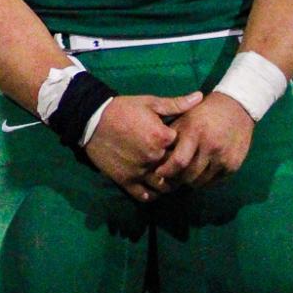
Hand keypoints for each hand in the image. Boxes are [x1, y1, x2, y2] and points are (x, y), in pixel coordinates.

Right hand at [83, 92, 202, 200]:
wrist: (92, 119)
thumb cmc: (123, 109)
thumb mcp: (150, 103)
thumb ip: (176, 104)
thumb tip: (200, 97)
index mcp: (162, 138)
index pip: (184, 148)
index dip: (185, 147)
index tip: (182, 145)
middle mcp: (154, 158)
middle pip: (175, 169)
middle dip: (178, 167)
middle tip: (178, 165)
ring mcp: (140, 171)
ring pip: (163, 186)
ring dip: (168, 184)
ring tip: (167, 178)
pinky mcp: (126, 181)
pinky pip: (145, 195)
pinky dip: (152, 195)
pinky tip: (153, 189)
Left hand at [149, 91, 253, 192]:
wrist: (236, 107)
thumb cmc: (203, 113)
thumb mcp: (184, 118)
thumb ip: (170, 138)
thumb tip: (155, 159)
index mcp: (195, 132)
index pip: (178, 161)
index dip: (166, 171)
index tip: (159, 173)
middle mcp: (211, 146)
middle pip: (189, 175)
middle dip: (176, 179)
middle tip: (170, 177)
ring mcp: (224, 157)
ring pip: (201, 181)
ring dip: (190, 181)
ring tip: (184, 174)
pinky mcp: (233, 165)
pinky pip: (214, 181)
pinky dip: (204, 180)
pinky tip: (200, 172)